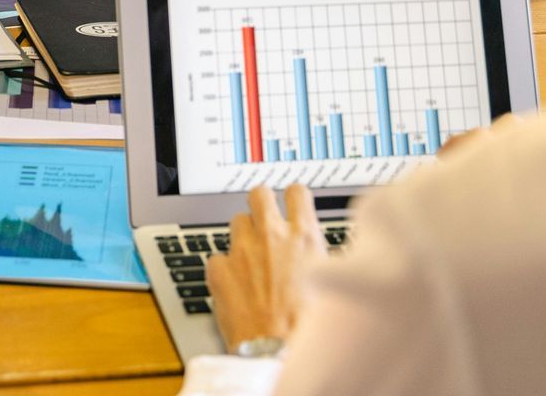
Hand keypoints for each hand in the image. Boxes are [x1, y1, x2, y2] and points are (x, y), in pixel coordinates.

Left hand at [206, 184, 324, 352]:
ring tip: (252, 262)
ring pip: (237, 222)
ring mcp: (242, 250)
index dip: (293, 197)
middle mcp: (271, 236)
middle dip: (261, 203)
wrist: (279, 353)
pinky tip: (236, 287)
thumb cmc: (307, 327)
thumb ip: (314, 255)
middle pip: (259, 194)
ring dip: (243, 236)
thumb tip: (312, 248)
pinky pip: (218, 256)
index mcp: (304, 237)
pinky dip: (225, 269)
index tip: (291, 203)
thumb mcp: (327, 282)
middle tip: (264, 220)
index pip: (296, 192)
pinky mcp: (219, 269)